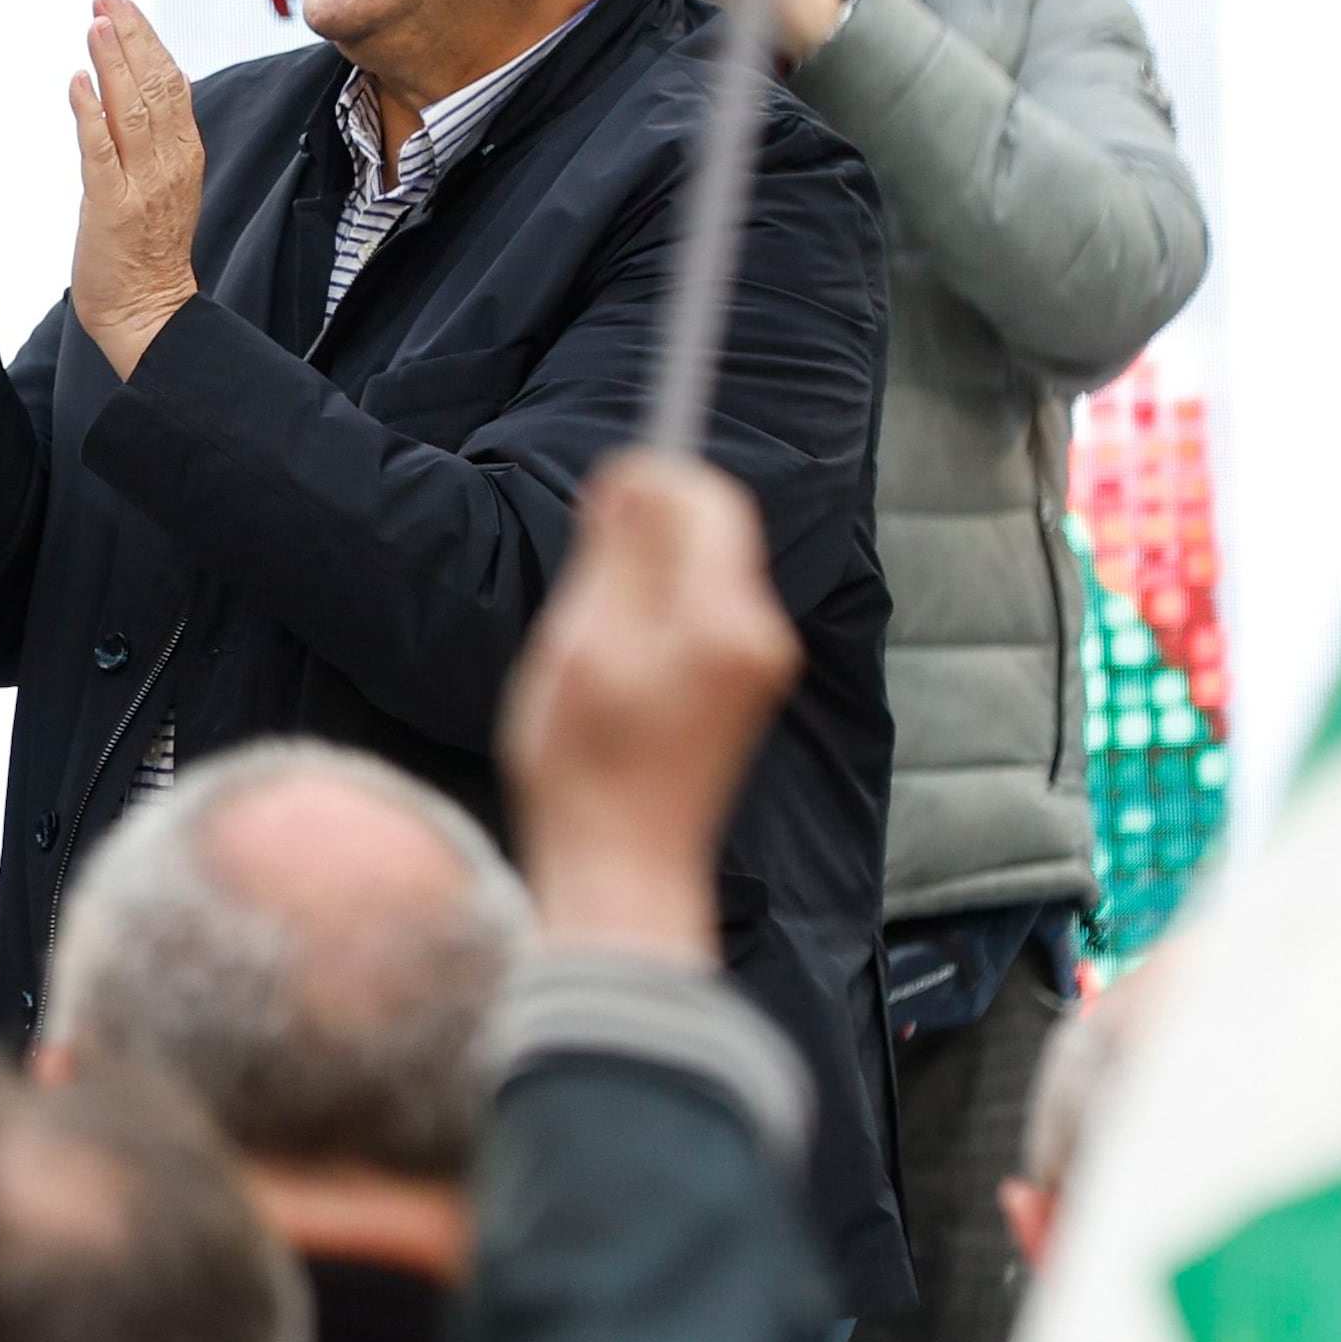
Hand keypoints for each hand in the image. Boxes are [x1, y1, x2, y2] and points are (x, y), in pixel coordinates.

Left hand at [63, 0, 206, 376]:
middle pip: (156, 85)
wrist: (148, 311)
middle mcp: (170, 162)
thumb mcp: (159, 182)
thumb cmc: (145, 249)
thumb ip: (153, 138)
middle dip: (130, 36)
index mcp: (183, 153)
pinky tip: (77, 82)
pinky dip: (90, 115)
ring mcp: (143, 184)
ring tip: (95, 23)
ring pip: (132, 110)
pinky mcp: (113, 207)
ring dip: (112, 62)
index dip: (148, 40)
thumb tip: (140, 89)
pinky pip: (102, 153)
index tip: (123, 6)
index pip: (171, 82)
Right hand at [500, 451, 799, 963]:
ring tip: (591, 631)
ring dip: (647, 575)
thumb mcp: (580, 644)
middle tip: (583, 569)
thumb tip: (638, 475)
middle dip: (648, 529)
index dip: (652, 478)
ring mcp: (758, 665)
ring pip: (704, 572)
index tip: (595, 501)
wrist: (622, 866)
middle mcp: (760, 635)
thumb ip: (618, 555)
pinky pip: (704, 614)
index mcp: (723, 618)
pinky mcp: (743, 689)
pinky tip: (614, 660)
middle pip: (713, 532)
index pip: (708, 499)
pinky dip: (658, 613)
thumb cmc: (585, 765)